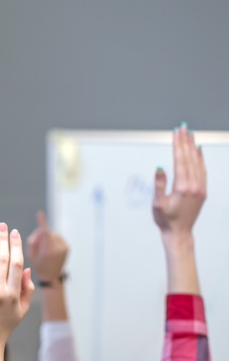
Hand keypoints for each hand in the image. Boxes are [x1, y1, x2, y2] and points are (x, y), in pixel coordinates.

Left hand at [0, 224, 33, 360]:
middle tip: (2, 226)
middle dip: (3, 240)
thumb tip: (26, 267)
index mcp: (14, 294)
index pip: (17, 264)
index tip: (14, 233)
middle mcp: (0, 292)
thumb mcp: (22, 310)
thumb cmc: (4, 326)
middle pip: (3, 261)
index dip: (16, 246)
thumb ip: (27, 289)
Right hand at [27, 211, 68, 282]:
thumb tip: (40, 231)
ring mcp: (64, 247)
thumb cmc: (38, 266)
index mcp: (49, 251)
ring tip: (42, 248)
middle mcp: (59, 248)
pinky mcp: (67, 247)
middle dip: (40, 236)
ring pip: (52, 235)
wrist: (51, 277)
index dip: (42, 223)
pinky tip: (48, 249)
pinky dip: (51, 240)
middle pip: (47, 233)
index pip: (45, 233)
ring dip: (46, 238)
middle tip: (34, 243)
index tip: (40, 214)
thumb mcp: (31, 255)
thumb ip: (33, 242)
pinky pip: (56, 238)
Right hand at [153, 124, 205, 238]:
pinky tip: (198, 151)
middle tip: (183, 128)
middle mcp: (194, 186)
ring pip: (197, 162)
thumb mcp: (157, 204)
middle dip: (185, 141)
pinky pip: (203, 170)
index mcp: (183, 187)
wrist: (180, 233)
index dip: (178, 145)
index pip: (180, 160)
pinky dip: (200, 158)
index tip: (176, 133)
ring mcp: (200, 188)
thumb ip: (159, 185)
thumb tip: (160, 168)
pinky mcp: (202, 190)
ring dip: (193, 147)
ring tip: (190, 134)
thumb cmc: (166, 220)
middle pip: (189, 158)